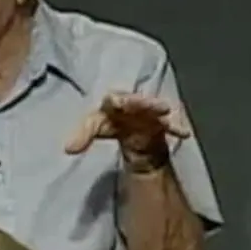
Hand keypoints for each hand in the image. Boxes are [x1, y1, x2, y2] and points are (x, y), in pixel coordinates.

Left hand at [64, 92, 191, 171]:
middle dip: (141, 101)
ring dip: (158, 108)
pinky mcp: (161, 121)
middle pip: (136, 101)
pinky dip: (175, 127)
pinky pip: (169, 124)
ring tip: (165, 109)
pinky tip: (183, 133)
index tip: (116, 101)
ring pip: (154, 108)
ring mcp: (149, 110)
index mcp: (113, 101)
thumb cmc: (112, 122)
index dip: (115, 100)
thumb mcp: (95, 127)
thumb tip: (67, 149)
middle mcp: (132, 102)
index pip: (112, 100)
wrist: (134, 130)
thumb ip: (82, 136)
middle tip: (141, 100)